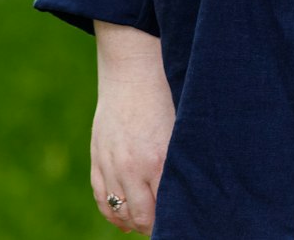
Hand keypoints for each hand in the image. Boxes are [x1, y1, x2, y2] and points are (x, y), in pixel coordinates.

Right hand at [92, 22, 174, 235]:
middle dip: (155, 225)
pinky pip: (101, 198)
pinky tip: (123, 217)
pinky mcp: (97, 158)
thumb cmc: (166, 93)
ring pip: (119, 210)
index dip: (175, 219)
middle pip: (141, 216)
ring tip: (147, 221)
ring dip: (133, 220)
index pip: (165, 209)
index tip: (184, 220)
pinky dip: (112, 211)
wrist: (133, 68)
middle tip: (168, 224)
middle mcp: (132, 167)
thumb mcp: (181, 126)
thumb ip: (183, 159)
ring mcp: (111, 164)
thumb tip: (196, 187)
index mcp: (159, 159)